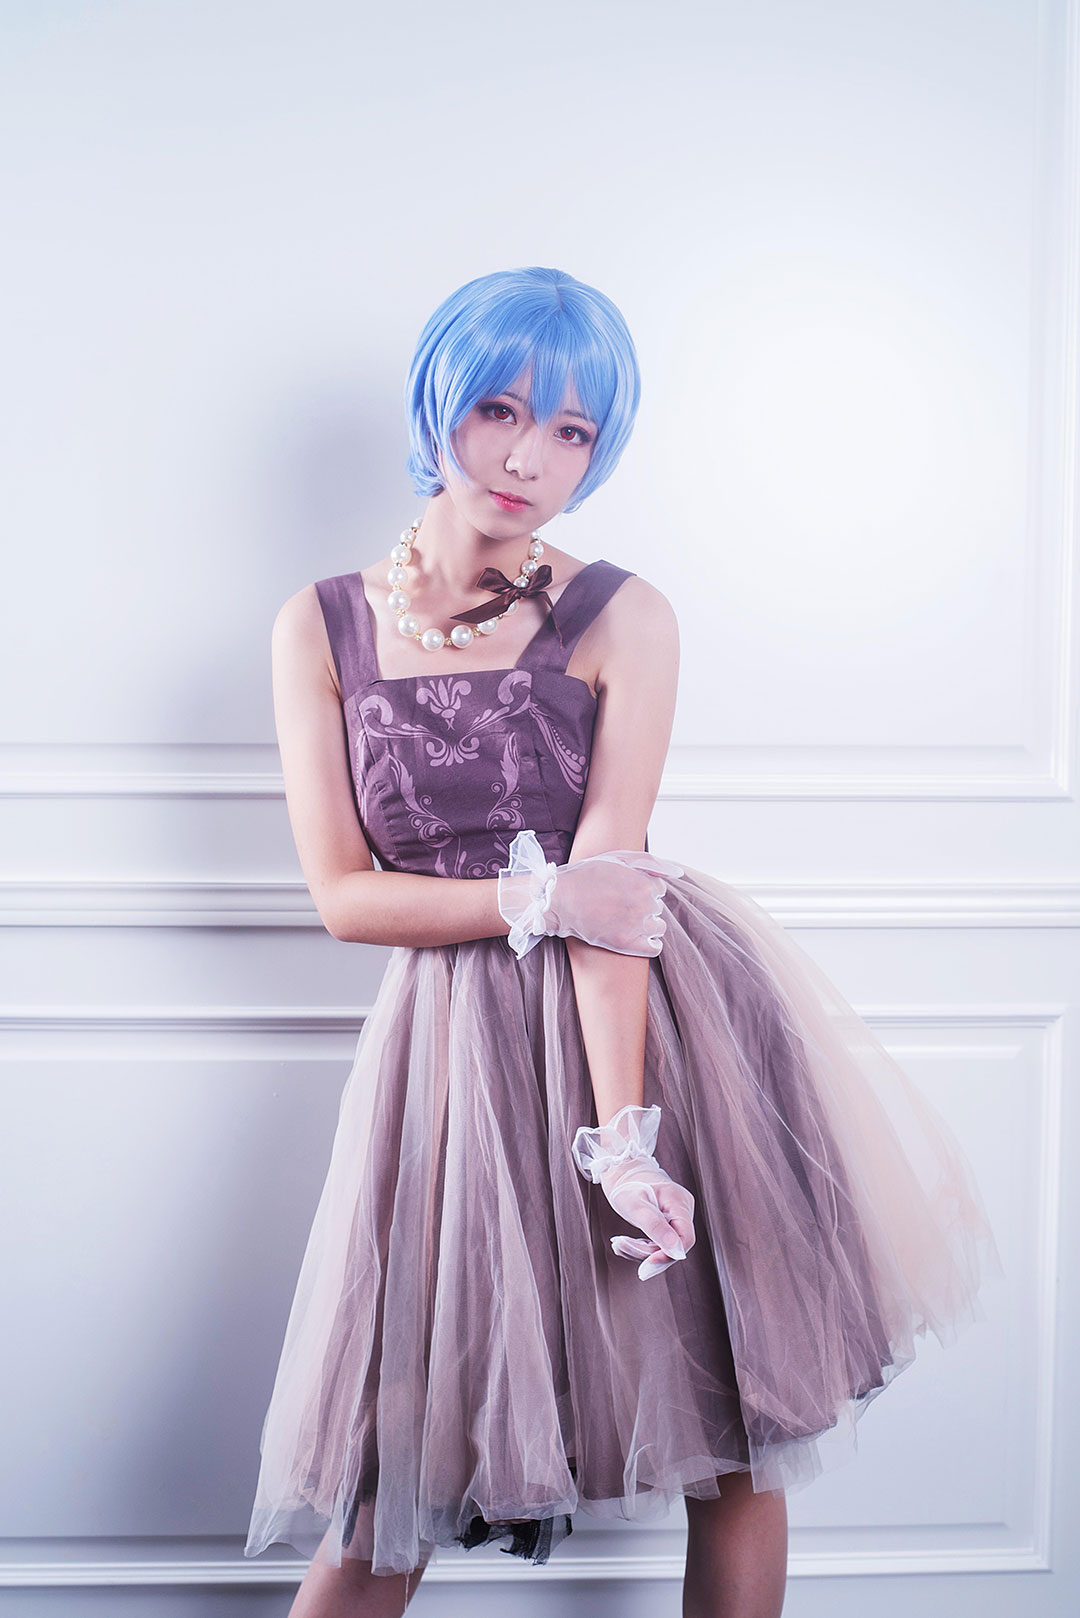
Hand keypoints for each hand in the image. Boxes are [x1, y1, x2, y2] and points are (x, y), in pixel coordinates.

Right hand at [498, 828, 682, 959]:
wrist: (559, 900)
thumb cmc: (587, 875)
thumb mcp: (619, 858)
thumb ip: (652, 863)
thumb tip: (679, 874)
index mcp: (645, 883)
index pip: (659, 889)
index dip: (643, 889)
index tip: (625, 890)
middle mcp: (644, 904)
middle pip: (658, 908)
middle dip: (643, 906)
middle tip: (619, 905)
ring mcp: (637, 925)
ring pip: (659, 927)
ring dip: (647, 925)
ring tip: (623, 920)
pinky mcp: (627, 944)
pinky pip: (655, 947)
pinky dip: (649, 943)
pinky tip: (634, 937)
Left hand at [571, 1103, 695, 1281]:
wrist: (621, 1170)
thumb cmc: (627, 1184)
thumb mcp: (637, 1206)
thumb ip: (656, 1228)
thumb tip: (676, 1252)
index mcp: (679, 1202)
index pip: (687, 1238)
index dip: (669, 1255)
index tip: (646, 1267)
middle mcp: (682, 1208)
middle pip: (675, 1244)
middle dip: (648, 1253)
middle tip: (621, 1246)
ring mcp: (676, 1215)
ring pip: (665, 1245)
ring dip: (641, 1250)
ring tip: (619, 1244)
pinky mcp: (668, 1221)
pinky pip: (659, 1241)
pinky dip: (642, 1246)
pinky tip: (625, 1243)